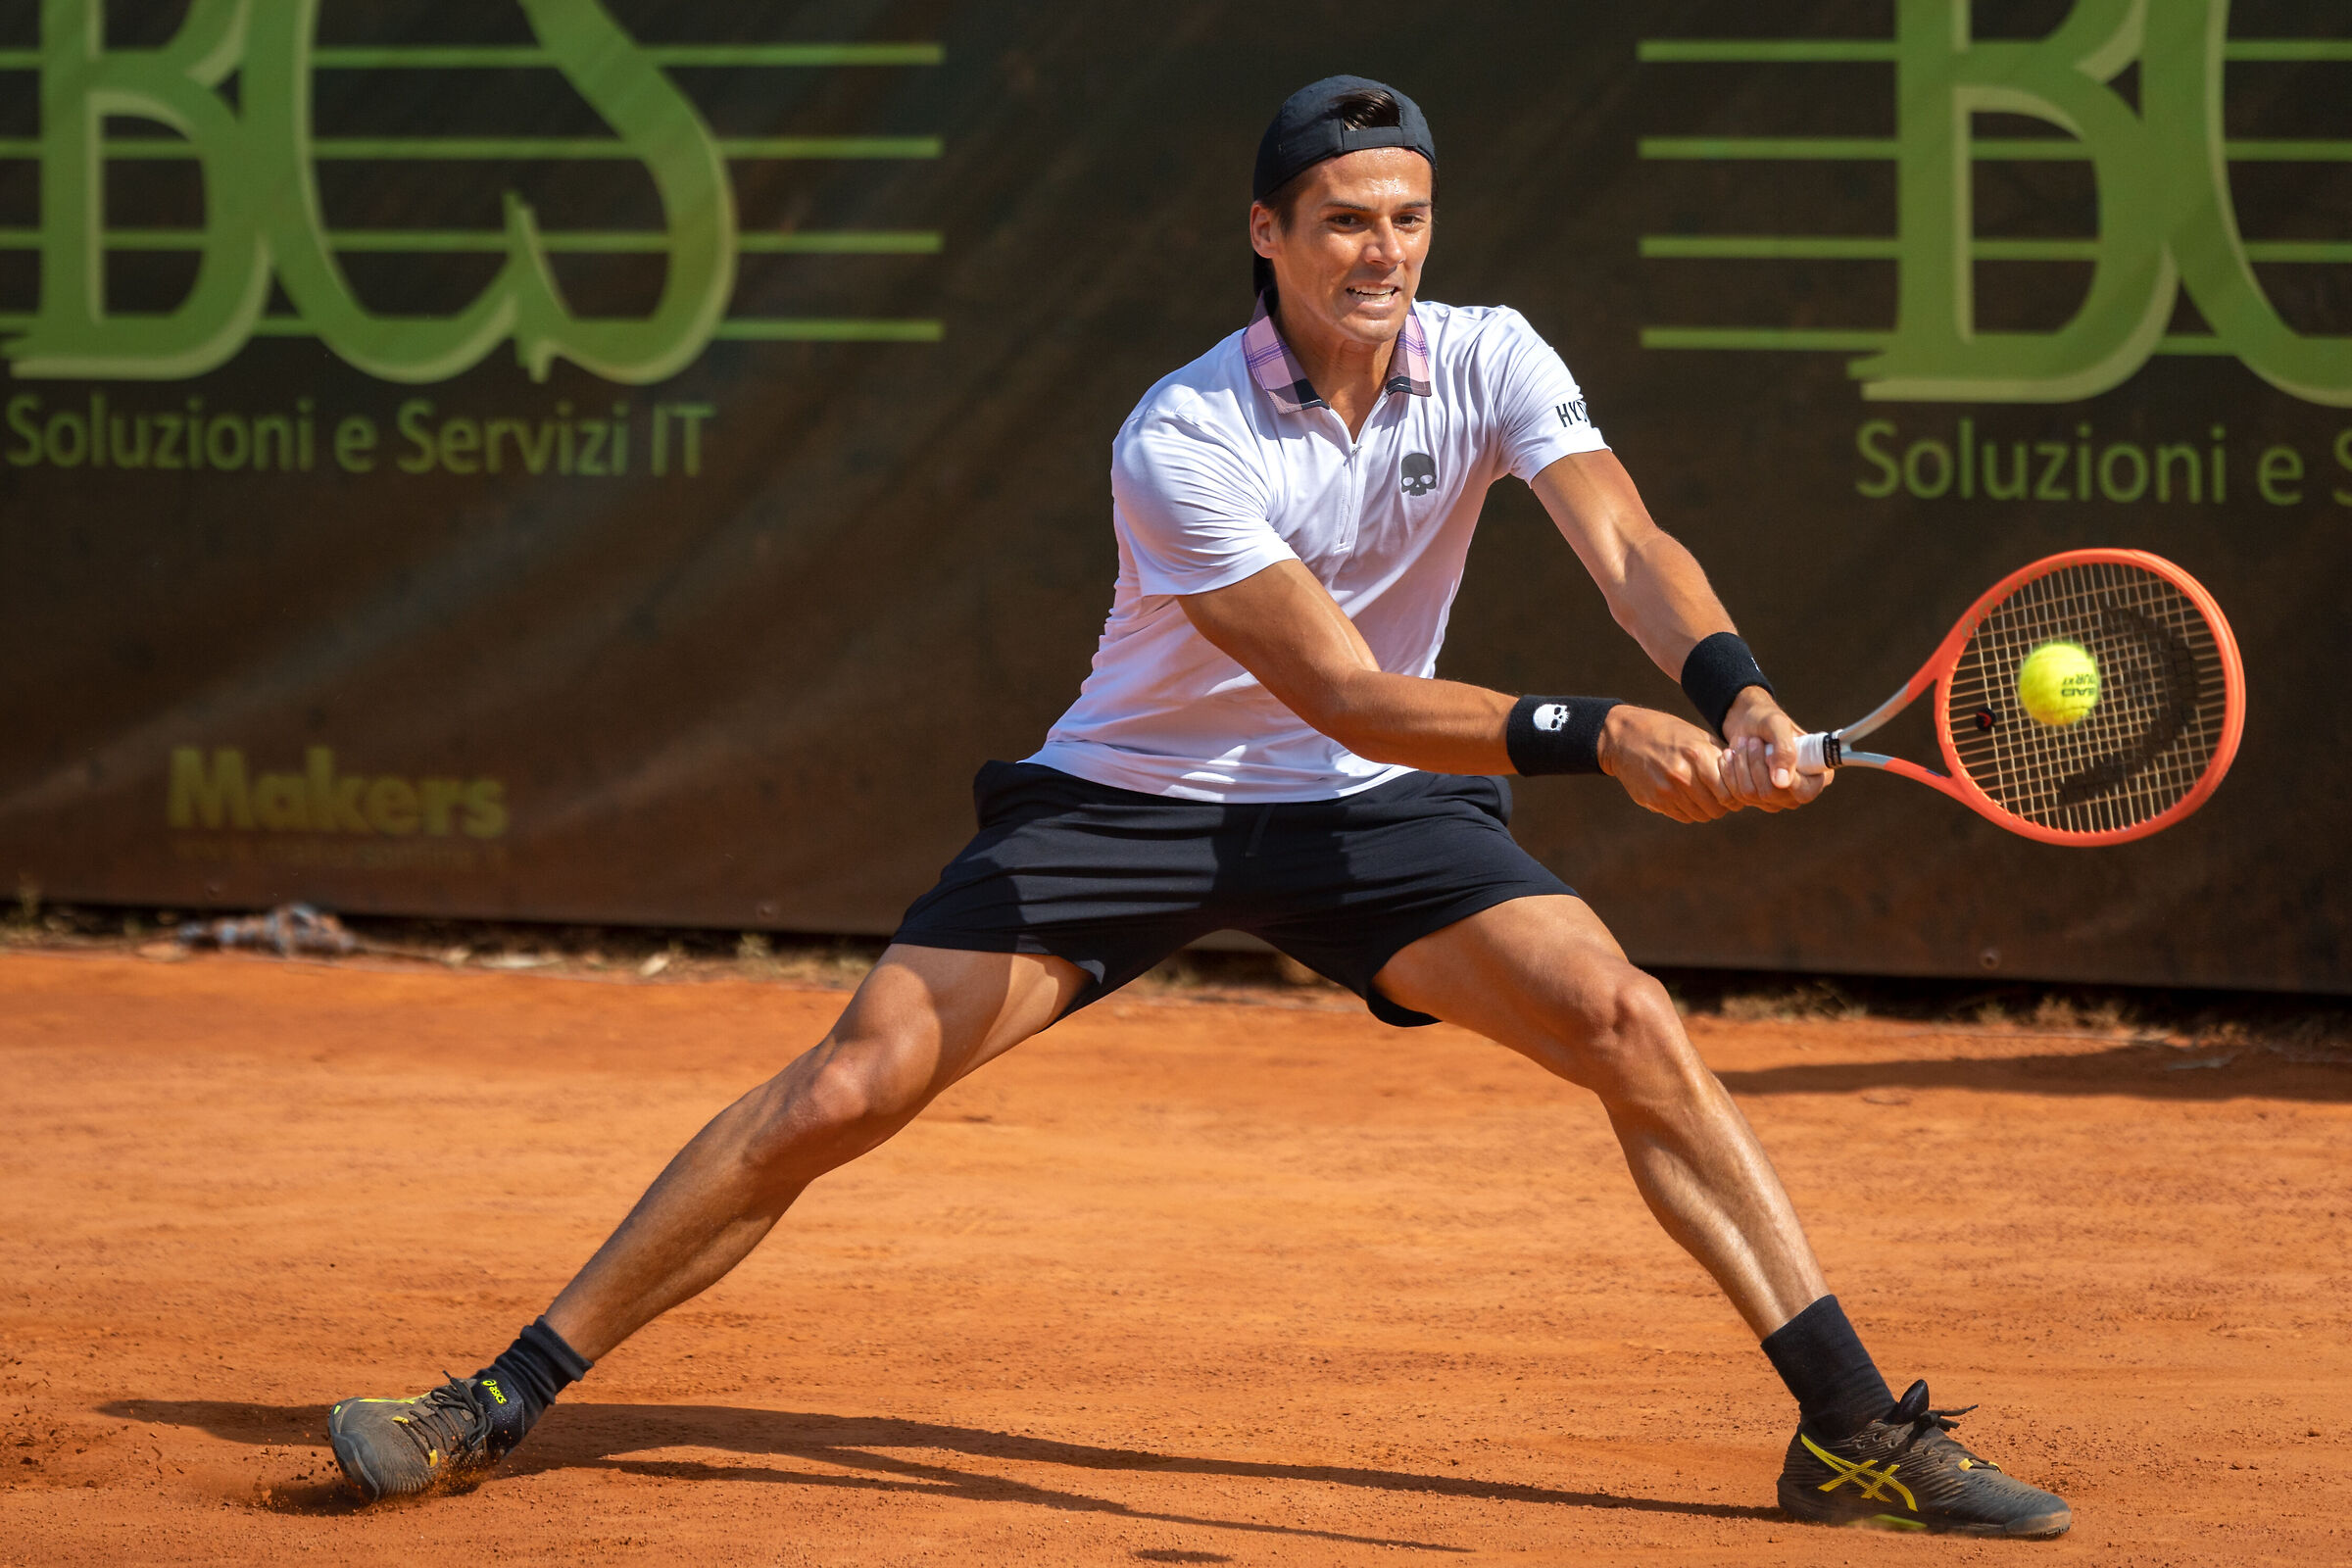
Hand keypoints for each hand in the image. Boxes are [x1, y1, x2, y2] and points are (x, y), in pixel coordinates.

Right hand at [1598, 705, 1739, 822]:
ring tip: (1703, 797)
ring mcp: (1667, 791)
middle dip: (1723, 805)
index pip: (1729, 791)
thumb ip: (1718, 757)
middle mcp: (1683, 776)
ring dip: (1706, 809)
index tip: (1735, 792)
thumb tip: (1743, 777)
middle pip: (1717, 808)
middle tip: (1721, 798)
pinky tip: (1686, 797)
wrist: (1623, 737)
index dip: (1736, 795)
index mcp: (1697, 755)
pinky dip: (1689, 810)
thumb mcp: (1696, 736)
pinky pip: (1682, 816)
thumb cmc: (1666, 733)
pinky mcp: (1654, 801)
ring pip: (1701, 815)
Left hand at [1718, 687, 1831, 811]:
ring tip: (1741, 743)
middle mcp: (1800, 792)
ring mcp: (1777, 799)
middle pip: (1771, 794)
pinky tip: (1730, 755)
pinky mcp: (1756, 800)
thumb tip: (1782, 783)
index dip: (1784, 776)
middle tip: (1752, 741)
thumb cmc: (1768, 720)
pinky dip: (1728, 771)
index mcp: (1818, 775)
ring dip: (1740, 764)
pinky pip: (1736, 795)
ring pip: (1750, 794)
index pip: (1804, 792)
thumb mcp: (1777, 726)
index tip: (1768, 753)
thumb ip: (1785, 751)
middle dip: (1755, 763)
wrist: (1746, 723)